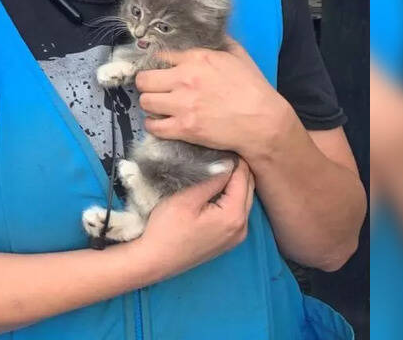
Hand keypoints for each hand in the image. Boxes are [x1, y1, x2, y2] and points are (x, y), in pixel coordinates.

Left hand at [134, 39, 296, 158]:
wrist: (264, 122)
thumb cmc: (254, 89)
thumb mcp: (239, 56)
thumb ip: (221, 42)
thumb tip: (212, 31)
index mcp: (197, 58)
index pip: (159, 56)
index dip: (156, 65)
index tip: (158, 71)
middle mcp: (185, 79)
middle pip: (144, 79)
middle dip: (147, 84)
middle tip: (155, 90)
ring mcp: (183, 104)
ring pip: (145, 101)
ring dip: (150, 105)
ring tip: (159, 107)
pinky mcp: (184, 128)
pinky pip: (153, 126)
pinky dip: (154, 125)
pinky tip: (161, 123)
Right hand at [136, 160, 254, 277]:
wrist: (154, 260)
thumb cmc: (166, 228)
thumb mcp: (186, 199)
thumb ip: (211, 180)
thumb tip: (227, 162)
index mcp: (234, 215)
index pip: (242, 176)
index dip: (234, 157)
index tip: (220, 142)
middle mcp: (243, 227)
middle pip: (248, 188)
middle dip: (237, 168)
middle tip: (218, 150)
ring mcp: (237, 236)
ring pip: (243, 199)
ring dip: (234, 182)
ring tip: (215, 165)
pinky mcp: (229, 240)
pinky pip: (237, 211)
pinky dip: (230, 196)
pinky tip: (215, 187)